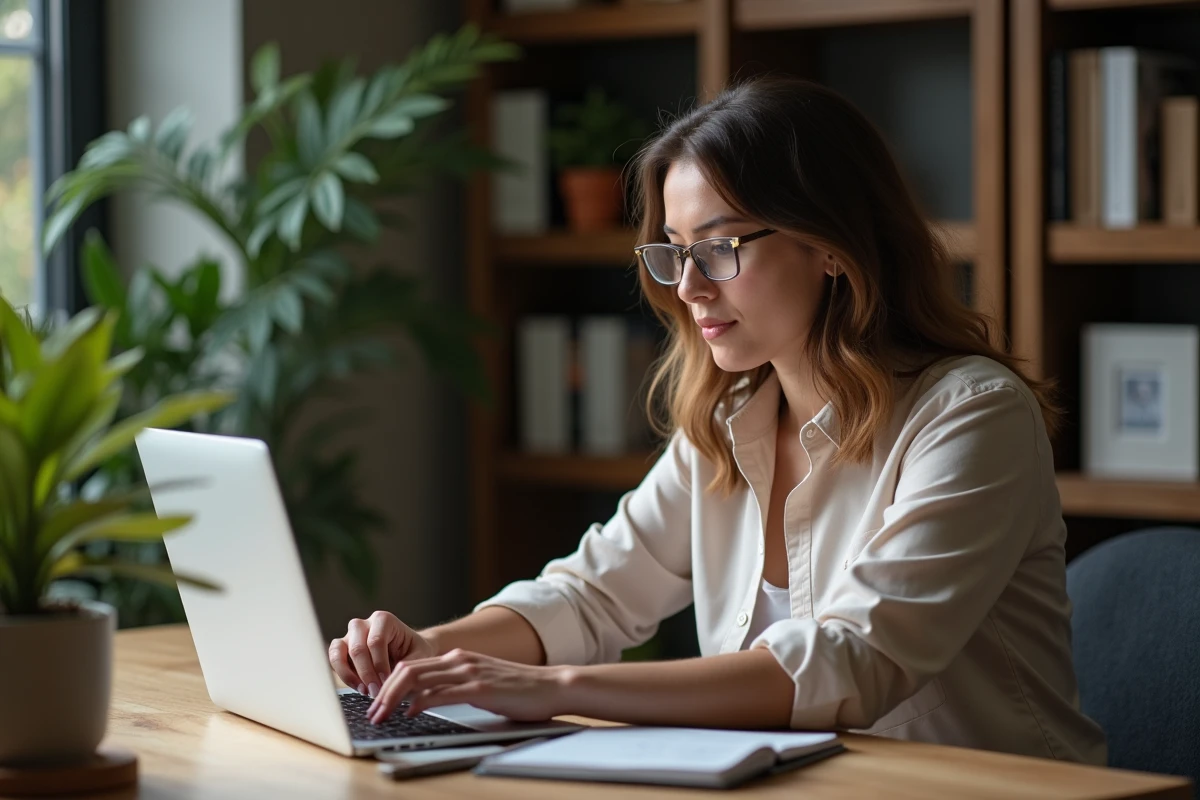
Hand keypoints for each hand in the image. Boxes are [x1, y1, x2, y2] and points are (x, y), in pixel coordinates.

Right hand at [328, 610, 436, 697]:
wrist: (409, 650)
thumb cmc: (415, 651)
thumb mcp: (418, 656)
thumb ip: (407, 667)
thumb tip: (394, 684)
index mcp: (383, 619)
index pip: (376, 641)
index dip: (380, 664)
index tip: (386, 682)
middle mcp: (363, 624)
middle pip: (357, 648)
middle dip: (366, 673)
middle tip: (376, 692)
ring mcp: (350, 635)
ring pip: (339, 652)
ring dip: (350, 675)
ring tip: (364, 691)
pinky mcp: (341, 648)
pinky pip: (334, 660)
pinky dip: (343, 675)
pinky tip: (359, 688)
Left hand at [366, 649, 569, 724]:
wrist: (552, 686)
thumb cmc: (519, 689)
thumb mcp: (481, 683)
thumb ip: (457, 686)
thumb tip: (428, 701)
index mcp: (458, 658)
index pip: (412, 665)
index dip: (388, 684)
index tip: (377, 702)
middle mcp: (460, 660)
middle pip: (407, 670)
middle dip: (382, 692)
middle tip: (371, 712)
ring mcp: (469, 672)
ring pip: (417, 679)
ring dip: (393, 699)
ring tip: (381, 716)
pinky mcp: (479, 688)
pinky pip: (440, 694)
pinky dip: (418, 703)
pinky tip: (410, 714)